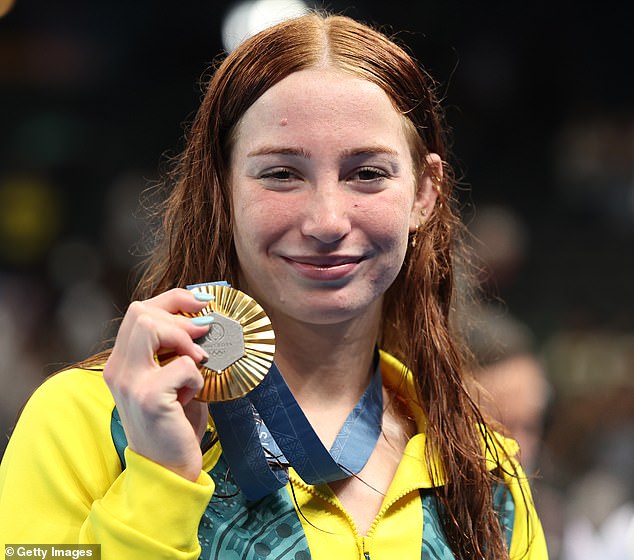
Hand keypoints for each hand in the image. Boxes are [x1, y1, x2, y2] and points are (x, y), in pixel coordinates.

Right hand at [103, 288, 212, 480]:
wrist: (168, 469)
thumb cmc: (175, 422)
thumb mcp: (171, 380)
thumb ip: (176, 351)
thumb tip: (202, 319)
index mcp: (122, 362)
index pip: (139, 310)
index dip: (173, 298)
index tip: (201, 303)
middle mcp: (118, 370)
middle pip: (140, 311)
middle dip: (179, 314)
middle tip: (203, 332)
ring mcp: (130, 383)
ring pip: (150, 326)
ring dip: (184, 339)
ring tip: (197, 362)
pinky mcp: (149, 397)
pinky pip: (183, 365)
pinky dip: (196, 376)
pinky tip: (191, 395)